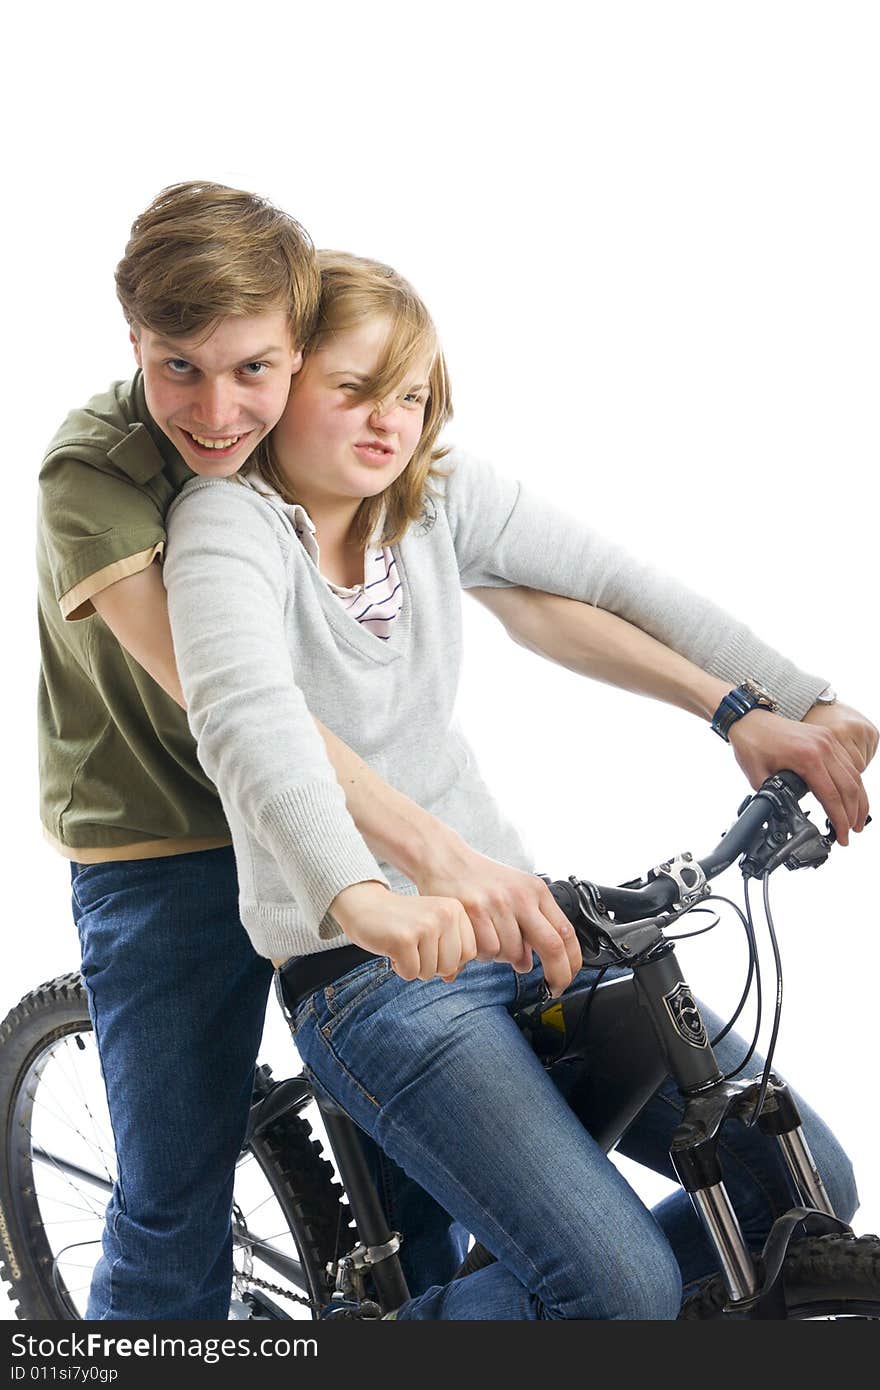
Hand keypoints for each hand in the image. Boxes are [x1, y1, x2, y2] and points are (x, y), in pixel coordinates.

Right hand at [328, 881, 477, 982]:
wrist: (364, 904)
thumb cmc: (401, 922)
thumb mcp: (431, 930)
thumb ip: (448, 952)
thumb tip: (451, 977)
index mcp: (456, 909)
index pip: (468, 953)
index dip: (448, 958)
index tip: (429, 945)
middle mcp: (445, 914)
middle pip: (450, 966)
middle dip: (430, 966)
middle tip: (413, 947)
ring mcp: (425, 925)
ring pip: (430, 973)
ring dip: (413, 966)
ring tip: (402, 945)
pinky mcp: (404, 939)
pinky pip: (411, 973)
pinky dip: (399, 968)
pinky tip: (392, 949)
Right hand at [409, 834, 581, 995]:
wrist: (445, 858)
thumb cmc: (480, 879)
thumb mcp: (515, 892)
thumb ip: (528, 925)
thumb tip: (529, 963)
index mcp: (536, 890)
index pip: (566, 932)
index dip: (572, 962)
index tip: (568, 978)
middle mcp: (521, 896)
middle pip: (551, 946)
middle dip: (557, 974)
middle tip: (552, 988)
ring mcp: (498, 904)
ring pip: (513, 954)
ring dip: (504, 959)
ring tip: (491, 940)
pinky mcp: (474, 912)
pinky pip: (488, 951)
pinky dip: (483, 954)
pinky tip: (476, 939)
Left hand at [728, 700, 876, 844]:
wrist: (749, 719)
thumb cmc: (752, 744)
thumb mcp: (758, 778)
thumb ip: (775, 797)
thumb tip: (786, 813)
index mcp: (806, 758)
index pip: (831, 796)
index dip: (839, 820)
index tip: (842, 836)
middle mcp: (823, 747)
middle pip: (849, 787)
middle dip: (854, 814)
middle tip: (852, 832)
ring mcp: (828, 740)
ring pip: (854, 775)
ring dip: (858, 799)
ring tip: (857, 819)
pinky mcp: (828, 737)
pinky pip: (849, 762)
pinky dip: (854, 782)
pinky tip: (853, 796)